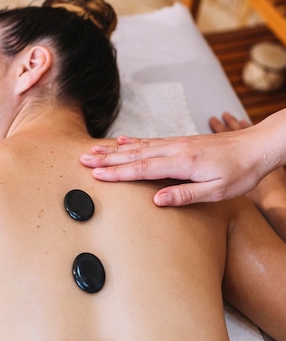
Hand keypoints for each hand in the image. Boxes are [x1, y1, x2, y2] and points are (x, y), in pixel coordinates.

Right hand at [80, 112, 272, 205]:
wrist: (258, 146)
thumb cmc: (240, 172)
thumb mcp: (217, 191)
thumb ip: (186, 194)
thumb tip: (157, 200)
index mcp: (182, 163)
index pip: (141, 168)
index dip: (117, 173)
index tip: (96, 175)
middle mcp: (175, 150)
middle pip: (133, 154)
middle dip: (106, 159)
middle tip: (83, 159)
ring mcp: (176, 143)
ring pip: (138, 146)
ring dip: (113, 150)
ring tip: (93, 150)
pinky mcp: (180, 142)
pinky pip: (150, 141)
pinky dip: (132, 141)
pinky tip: (121, 140)